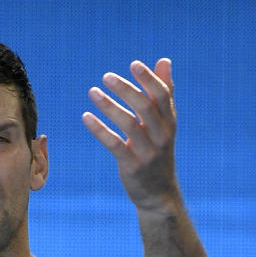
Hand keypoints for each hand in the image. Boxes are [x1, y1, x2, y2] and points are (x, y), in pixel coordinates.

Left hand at [82, 58, 177, 209]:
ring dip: (109, 106)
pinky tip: (86, 117)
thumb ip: (164, 94)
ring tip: (92, 91)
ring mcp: (147, 153)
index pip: (163, 96)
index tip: (133, 64)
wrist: (159, 195)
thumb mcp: (164, 125)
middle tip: (106, 76)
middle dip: (126, 89)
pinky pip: (114, 145)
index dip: (149, 79)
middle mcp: (162, 137)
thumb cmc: (158, 153)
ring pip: (128, 124)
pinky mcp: (132, 167)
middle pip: (145, 107)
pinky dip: (100, 130)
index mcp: (170, 123)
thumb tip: (165, 61)